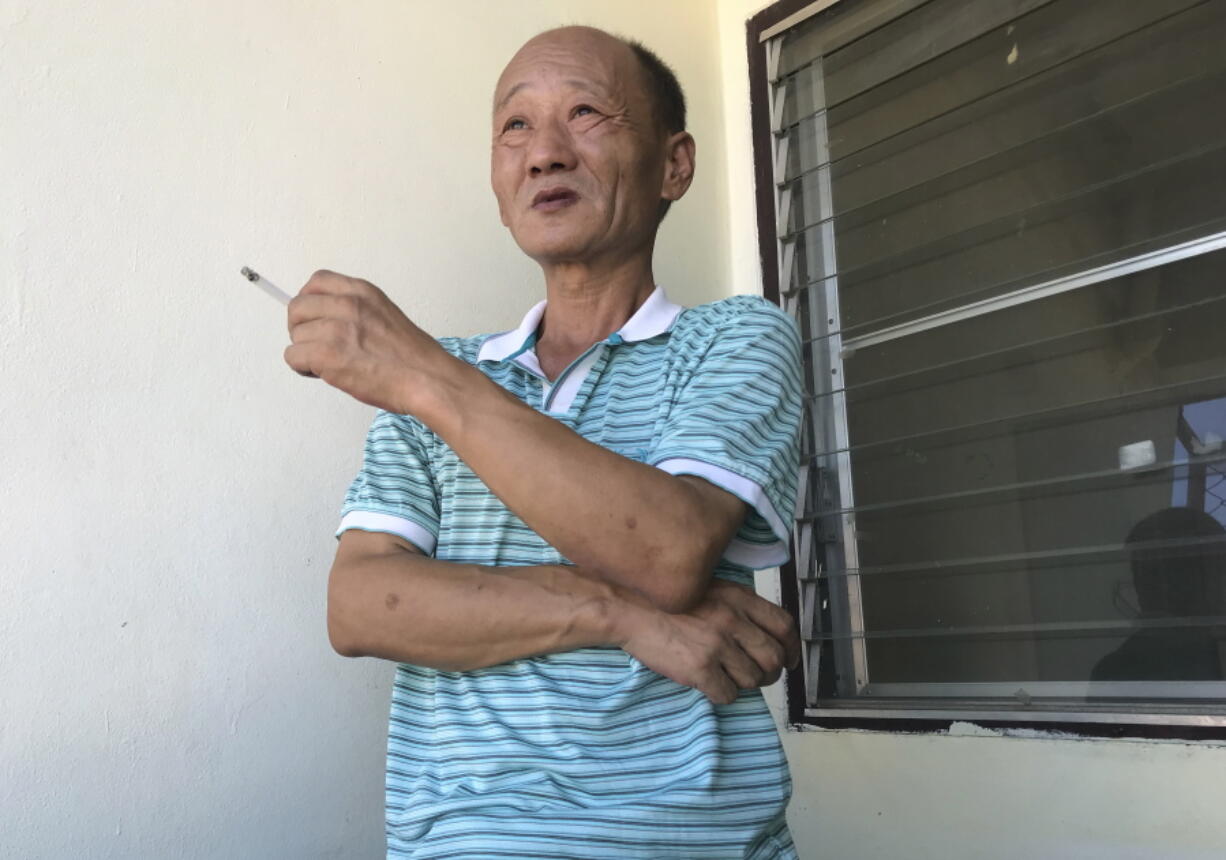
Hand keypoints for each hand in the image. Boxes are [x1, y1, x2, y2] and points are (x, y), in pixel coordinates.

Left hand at [284, 270, 462, 414]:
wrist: (428, 380)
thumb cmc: (412, 358)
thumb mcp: (384, 314)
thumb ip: (355, 311)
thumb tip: (324, 319)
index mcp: (363, 292)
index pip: (316, 282)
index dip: (309, 301)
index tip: (313, 317)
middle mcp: (348, 304)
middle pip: (297, 307)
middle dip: (300, 328)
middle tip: (316, 345)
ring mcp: (337, 328)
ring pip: (295, 336)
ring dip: (306, 352)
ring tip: (329, 364)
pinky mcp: (328, 354)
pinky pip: (293, 356)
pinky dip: (303, 368)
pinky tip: (324, 373)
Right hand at [617, 580, 800, 704]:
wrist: (630, 609)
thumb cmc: (670, 601)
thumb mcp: (712, 589)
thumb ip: (740, 608)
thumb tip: (766, 636)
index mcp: (739, 598)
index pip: (785, 626)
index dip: (792, 648)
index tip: (789, 659)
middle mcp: (733, 620)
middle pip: (773, 657)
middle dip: (770, 672)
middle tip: (757, 676)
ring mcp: (717, 645)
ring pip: (753, 679)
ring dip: (744, 683)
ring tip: (726, 676)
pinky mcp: (699, 668)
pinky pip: (728, 694)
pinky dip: (722, 694)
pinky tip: (709, 684)